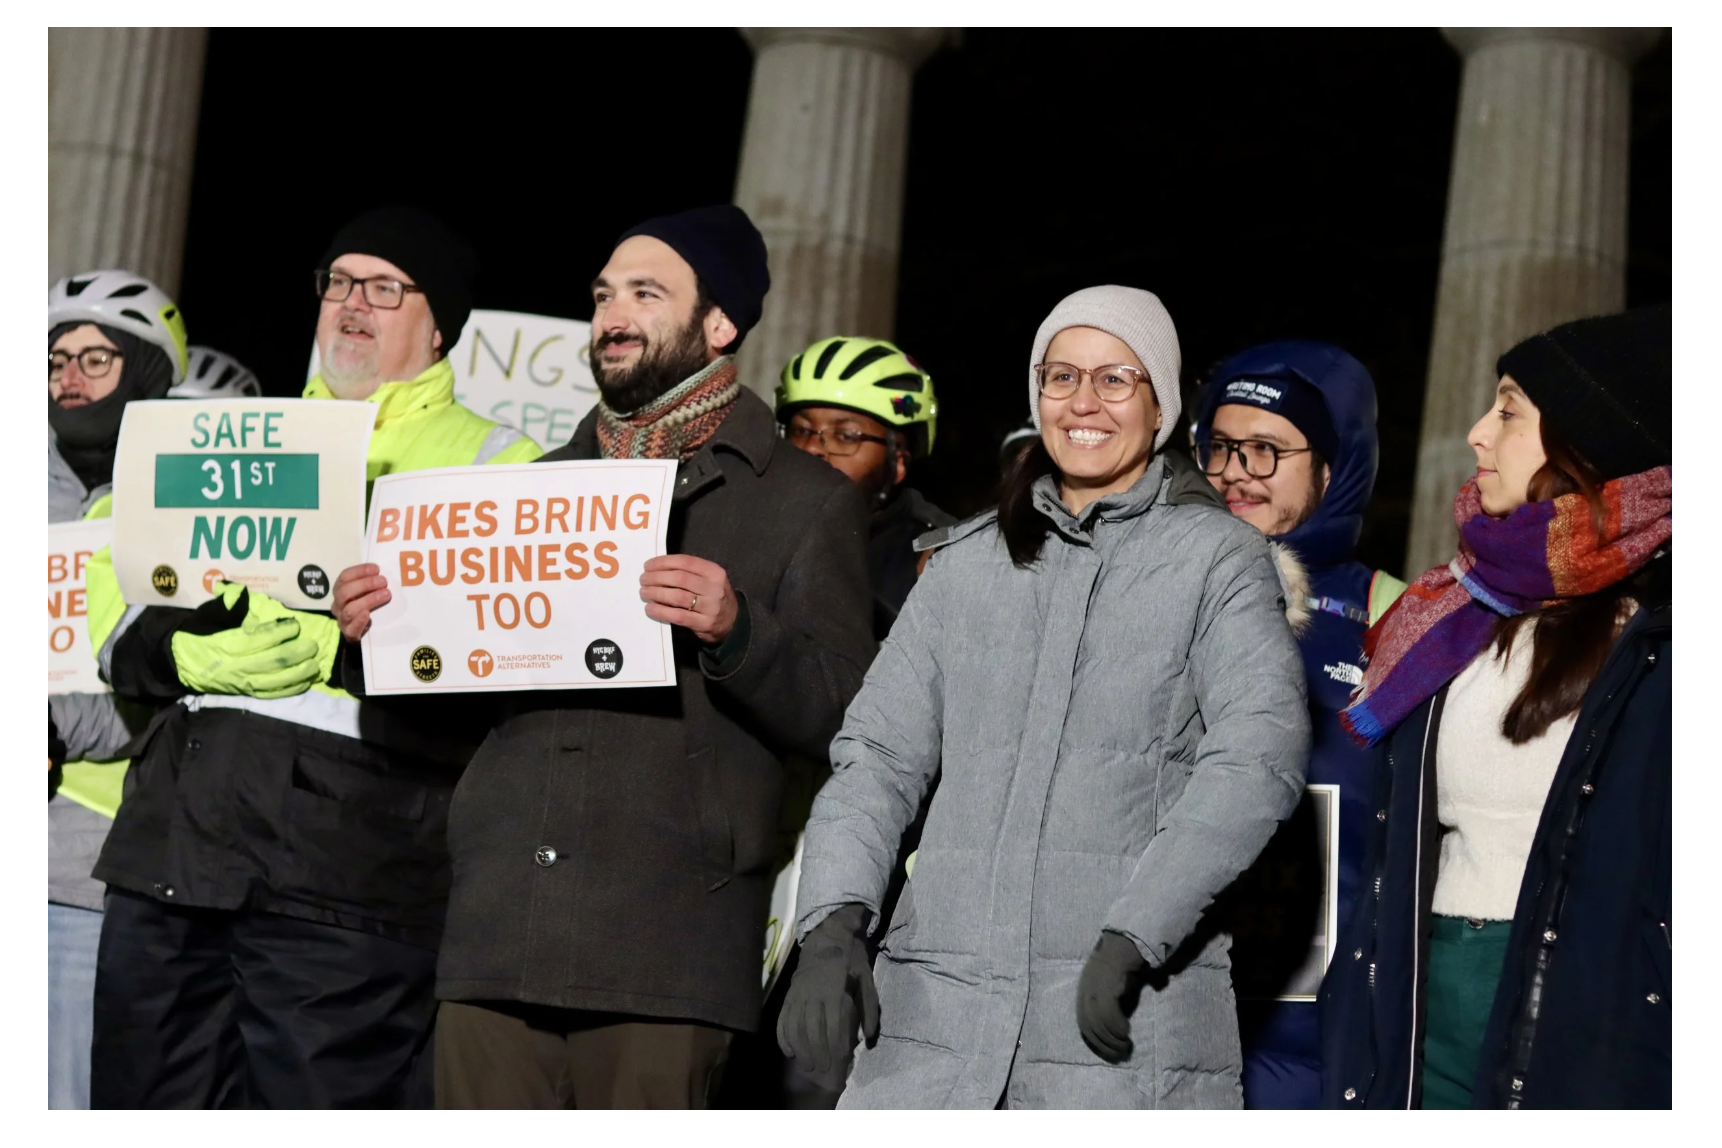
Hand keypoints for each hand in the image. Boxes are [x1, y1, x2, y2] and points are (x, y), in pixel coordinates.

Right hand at [171, 588, 321, 698]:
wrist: (179, 664)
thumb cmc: (196, 635)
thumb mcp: (207, 615)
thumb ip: (225, 604)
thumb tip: (239, 591)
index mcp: (226, 644)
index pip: (257, 639)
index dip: (278, 632)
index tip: (295, 624)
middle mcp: (236, 665)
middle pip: (271, 661)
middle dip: (295, 653)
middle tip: (312, 645)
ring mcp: (241, 681)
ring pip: (275, 681)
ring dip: (298, 673)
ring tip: (314, 665)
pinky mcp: (245, 692)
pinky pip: (270, 694)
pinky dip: (289, 689)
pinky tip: (305, 682)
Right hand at [334, 563, 390, 640]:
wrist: (360, 631)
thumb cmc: (365, 605)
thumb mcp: (366, 592)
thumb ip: (371, 583)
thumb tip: (384, 573)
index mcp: (340, 590)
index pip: (345, 577)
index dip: (360, 571)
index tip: (377, 569)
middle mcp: (338, 604)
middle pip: (345, 592)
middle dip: (366, 584)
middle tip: (384, 581)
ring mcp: (342, 619)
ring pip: (350, 609)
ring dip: (369, 600)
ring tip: (386, 594)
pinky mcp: (349, 633)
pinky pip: (351, 628)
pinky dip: (359, 620)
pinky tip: (368, 614)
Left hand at [640, 554, 737, 644]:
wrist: (732, 622)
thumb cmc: (714, 596)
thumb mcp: (709, 579)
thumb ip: (689, 572)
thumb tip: (657, 568)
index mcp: (714, 572)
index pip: (685, 562)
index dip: (663, 562)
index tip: (648, 565)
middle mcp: (714, 588)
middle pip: (679, 579)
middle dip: (656, 578)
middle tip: (643, 580)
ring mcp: (710, 607)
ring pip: (677, 597)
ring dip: (656, 594)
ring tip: (644, 593)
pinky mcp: (704, 623)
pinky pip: (678, 616)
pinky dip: (661, 612)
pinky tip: (650, 608)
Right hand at [777, 904, 878, 1083]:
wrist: (829, 934)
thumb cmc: (852, 960)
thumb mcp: (868, 980)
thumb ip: (869, 1009)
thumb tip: (868, 1038)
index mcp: (835, 990)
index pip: (833, 1024)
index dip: (836, 1044)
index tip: (840, 1059)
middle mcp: (813, 993)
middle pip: (811, 1029)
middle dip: (816, 1052)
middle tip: (820, 1070)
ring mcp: (798, 993)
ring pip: (794, 1025)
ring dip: (798, 1048)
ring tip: (804, 1065)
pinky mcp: (789, 993)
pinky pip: (783, 1017)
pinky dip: (783, 1035)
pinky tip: (788, 1050)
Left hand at [1075, 931, 1148, 1062]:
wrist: (1125, 940)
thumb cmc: (1122, 963)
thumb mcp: (1115, 986)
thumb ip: (1116, 1003)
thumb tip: (1123, 1022)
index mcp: (1084, 992)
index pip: (1083, 1023)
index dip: (1095, 1041)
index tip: (1108, 1053)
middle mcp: (1085, 991)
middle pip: (1089, 1026)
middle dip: (1104, 1045)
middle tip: (1119, 1055)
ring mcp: (1093, 988)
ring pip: (1098, 1023)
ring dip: (1112, 1039)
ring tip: (1126, 1047)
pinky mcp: (1106, 987)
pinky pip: (1108, 1013)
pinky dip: (1116, 1026)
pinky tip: (1126, 1032)